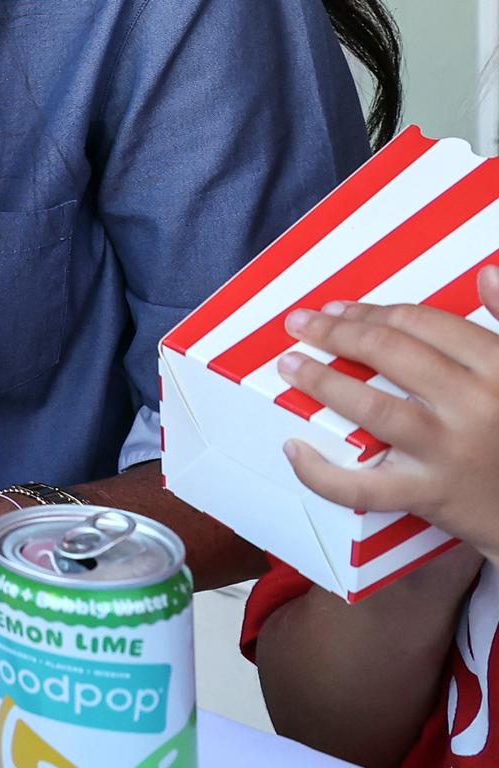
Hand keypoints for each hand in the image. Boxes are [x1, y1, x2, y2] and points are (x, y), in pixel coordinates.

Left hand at [278, 266, 498, 563]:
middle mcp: (475, 406)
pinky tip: (295, 448)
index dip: (371, 312)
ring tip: (290, 366)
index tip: (337, 309)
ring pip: (372, 407)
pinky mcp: (428, 494)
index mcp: (498, 368)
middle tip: (301, 324)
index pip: (422, 324)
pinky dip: (321, 472)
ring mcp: (449, 451)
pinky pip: (363, 486)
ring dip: (322, 382)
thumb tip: (487, 273)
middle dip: (336, 333)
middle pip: (391, 354)